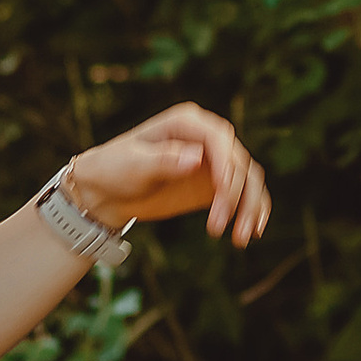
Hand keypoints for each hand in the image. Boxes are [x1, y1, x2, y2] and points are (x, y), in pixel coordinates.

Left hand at [70, 101, 271, 246]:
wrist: (106, 191)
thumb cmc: (115, 169)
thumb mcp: (133, 164)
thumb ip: (164, 160)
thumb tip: (197, 157)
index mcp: (187, 122)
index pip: (219, 140)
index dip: (225, 166)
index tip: (222, 194)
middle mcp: (206, 138)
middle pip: (238, 163)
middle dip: (236, 196)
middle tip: (219, 228)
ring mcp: (214, 161)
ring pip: (248, 180)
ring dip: (250, 208)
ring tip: (240, 238)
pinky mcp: (216, 184)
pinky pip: (245, 194)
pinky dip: (253, 210)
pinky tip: (253, 231)